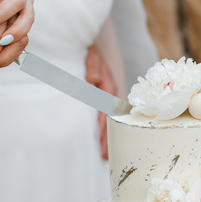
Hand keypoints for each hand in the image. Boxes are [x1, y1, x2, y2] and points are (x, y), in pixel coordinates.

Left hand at [85, 44, 116, 159]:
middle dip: (107, 138)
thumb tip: (93, 79)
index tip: (100, 140)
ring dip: (106, 137)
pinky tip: (102, 142)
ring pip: (108, 120)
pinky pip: (104, 116)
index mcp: (107, 85)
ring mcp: (106, 97)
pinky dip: (103, 130)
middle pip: (110, 119)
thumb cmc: (90, 50)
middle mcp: (109, 94)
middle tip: (103, 156)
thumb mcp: (92, 54)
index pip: (106, 110)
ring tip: (104, 156)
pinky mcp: (102, 97)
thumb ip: (93, 66)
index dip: (103, 125)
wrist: (91, 45)